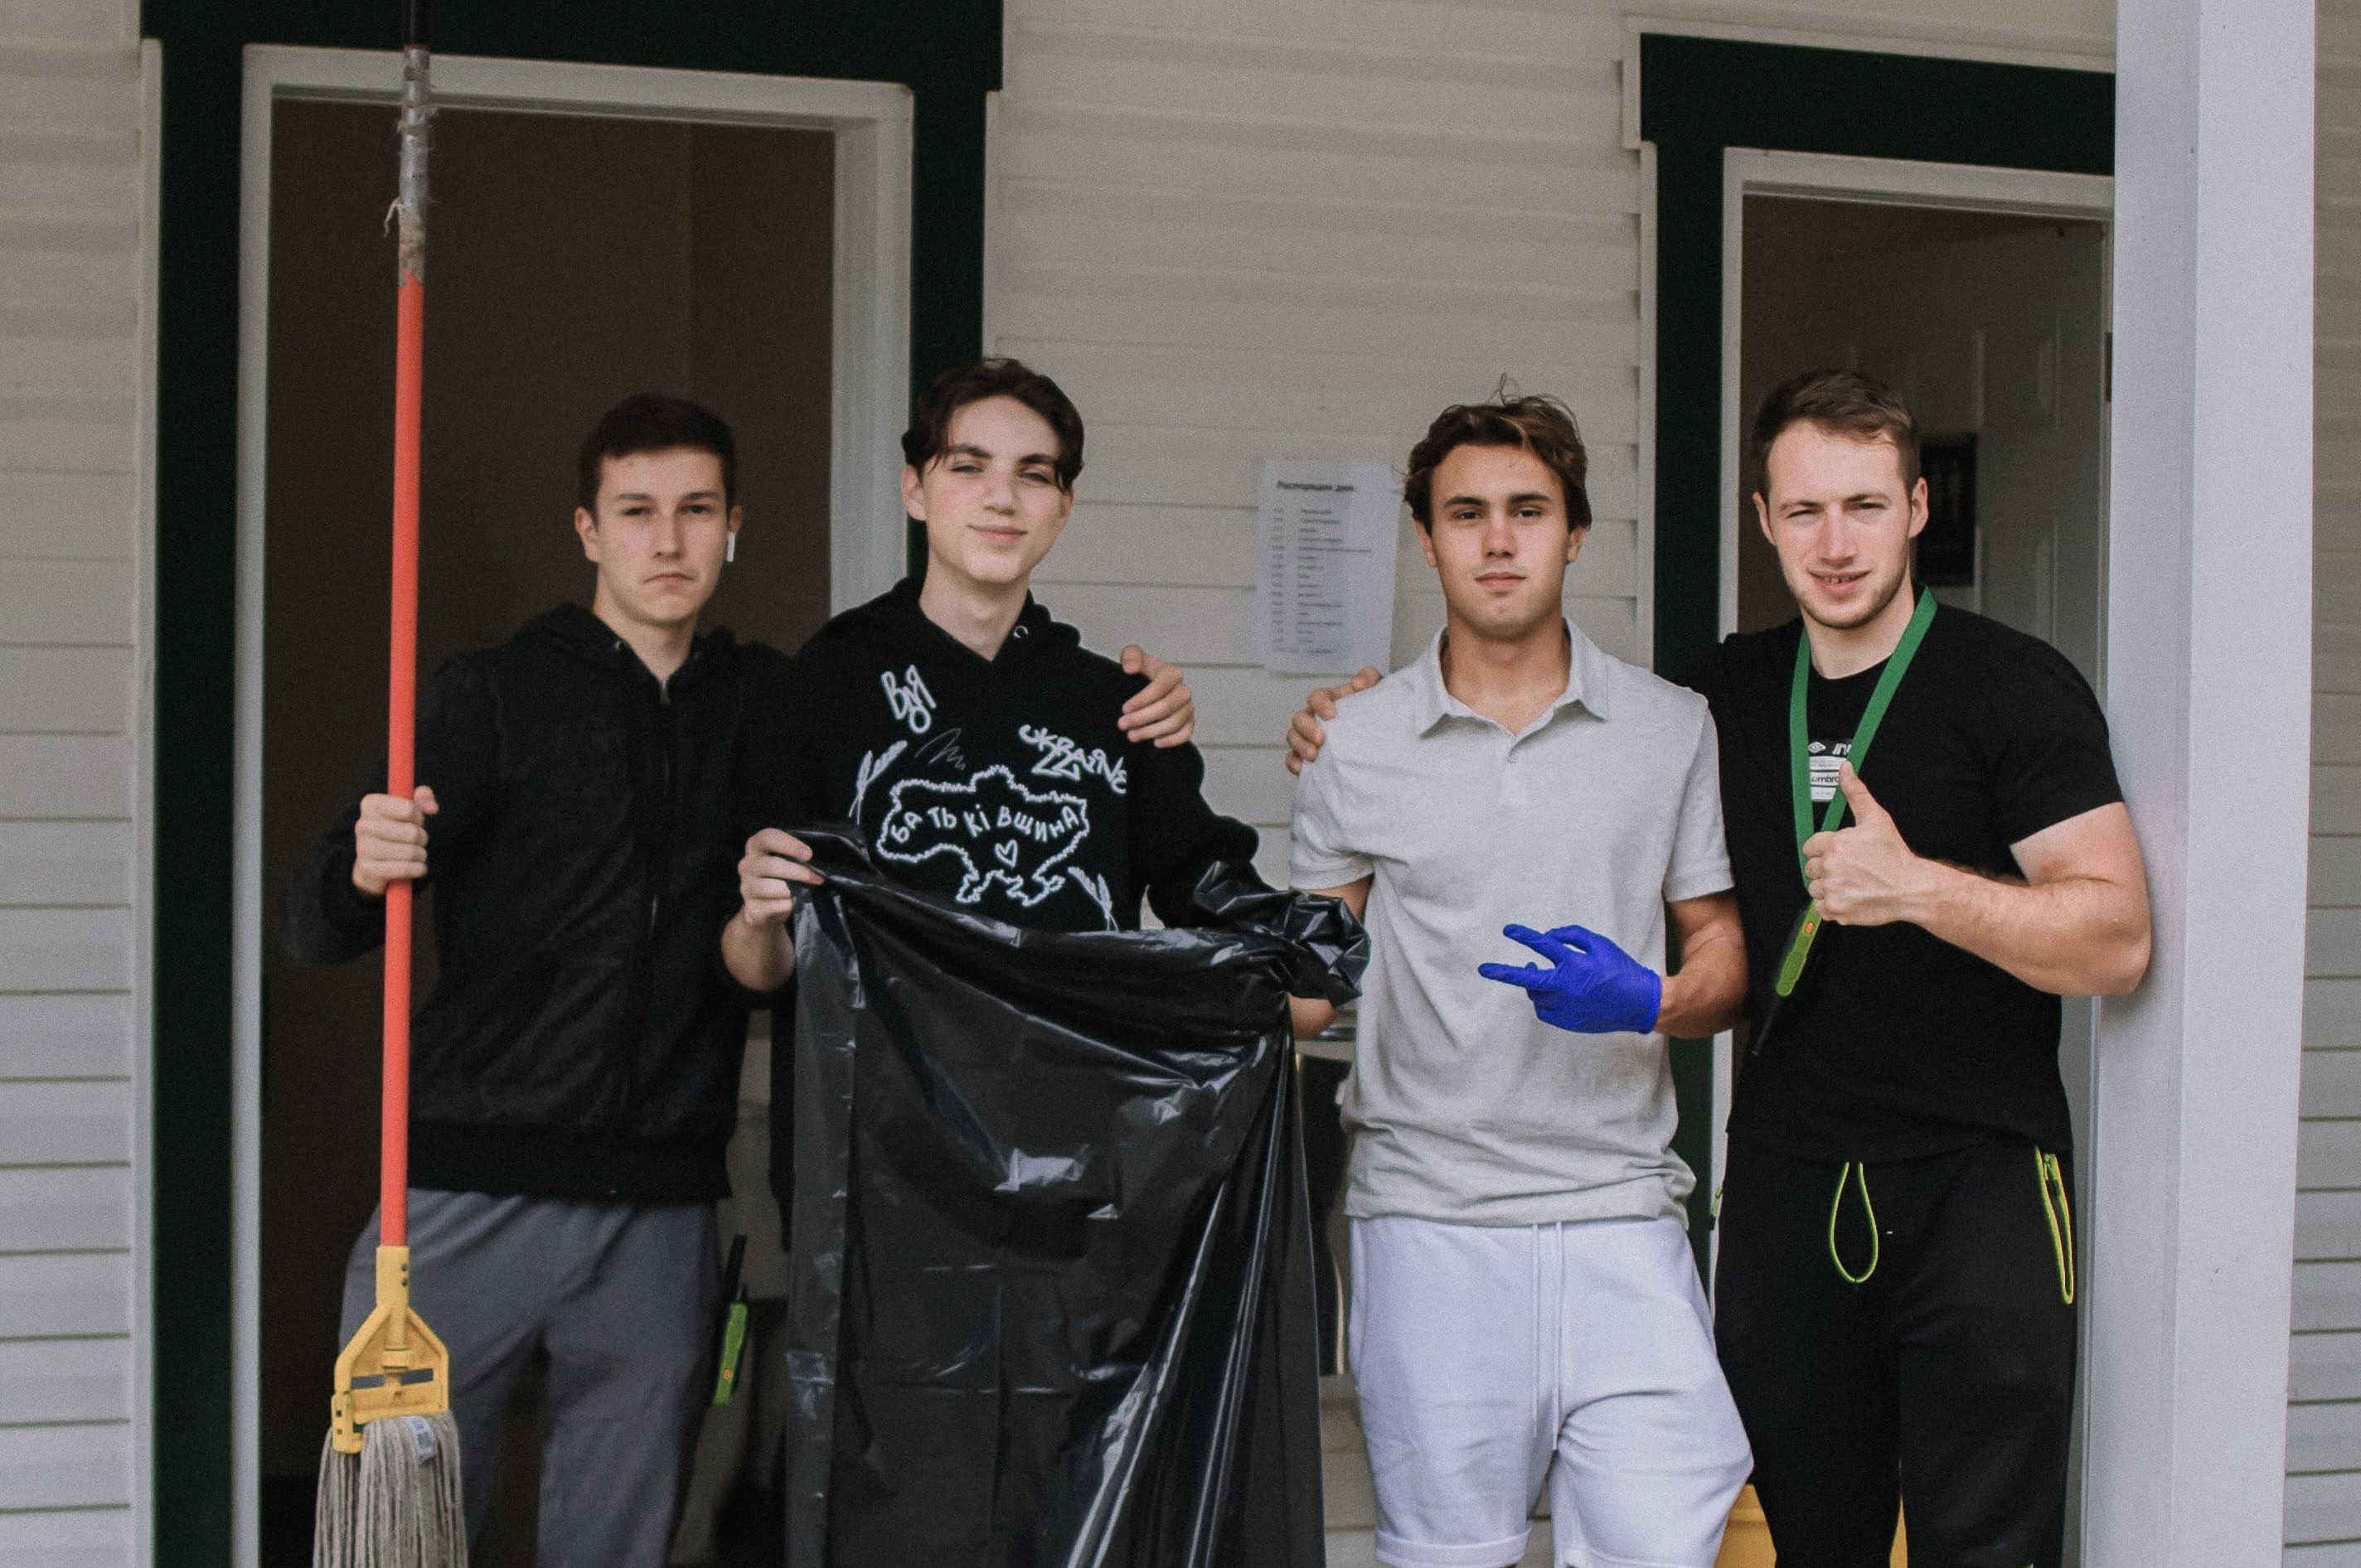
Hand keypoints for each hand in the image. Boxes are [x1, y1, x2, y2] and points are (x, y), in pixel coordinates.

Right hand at [351, 786, 437, 896]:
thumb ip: (423, 797)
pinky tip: (416, 867)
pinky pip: (404, 869)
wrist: (376, 861)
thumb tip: (432, 808)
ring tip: (415, 853)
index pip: (409, 809)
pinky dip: (417, 869)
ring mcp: (362, 847)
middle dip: (422, 838)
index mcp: (371, 804)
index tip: (414, 821)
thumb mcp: (410, 807)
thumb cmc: (397, 828)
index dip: (418, 817)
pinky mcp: (367, 869)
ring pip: (410, 852)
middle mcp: (362, 824)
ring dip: (420, 854)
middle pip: (412, 833)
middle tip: (418, 840)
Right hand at [736, 828, 825, 931]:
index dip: (789, 844)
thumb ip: (796, 855)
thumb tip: (818, 862)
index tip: (809, 855)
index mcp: (756, 845)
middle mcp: (747, 864)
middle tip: (818, 878)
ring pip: (770, 887)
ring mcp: (746, 886)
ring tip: (807, 891)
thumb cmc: (781, 876)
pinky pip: (772, 906)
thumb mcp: (786, 860)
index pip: (768, 837)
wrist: (766, 908)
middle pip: (772, 865)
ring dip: (794, 890)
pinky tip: (795, 903)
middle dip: (798, 872)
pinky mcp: (751, 906)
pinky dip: (788, 904)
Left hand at [1119, 647, 1194, 747]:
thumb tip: (1131, 668)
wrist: (1146, 689)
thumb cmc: (1140, 674)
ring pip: (1174, 723)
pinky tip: (1155, 743)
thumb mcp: (1132, 658)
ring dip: (1151, 732)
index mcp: (1172, 673)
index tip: (1124, 709)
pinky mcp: (1189, 723)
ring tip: (1131, 735)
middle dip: (1142, 718)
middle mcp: (1183, 690)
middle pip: (1166, 707)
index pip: (1160, 687)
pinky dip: (1171, 740)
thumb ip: (1131, 655)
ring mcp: (1188, 708)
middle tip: (1121, 725)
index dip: (1142, 699)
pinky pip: (1185, 734)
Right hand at [1284, 667, 1381, 775]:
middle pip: (1299, 719)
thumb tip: (1357, 683)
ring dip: (1300, 746)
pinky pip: (1292, 758)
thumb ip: (1369, 678)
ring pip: (1293, 737)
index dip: (1319, 704)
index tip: (1331, 715)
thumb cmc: (1373, 711)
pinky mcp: (1307, 756)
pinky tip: (1303, 768)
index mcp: (1328, 701)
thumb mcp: (1376, 690)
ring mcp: (1308, 737)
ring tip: (1314, 756)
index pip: (1316, 697)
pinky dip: (1293, 762)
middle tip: (1321, 739)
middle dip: (1306, 728)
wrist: (1381, 735)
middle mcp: (1314, 718)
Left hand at [1478, 923, 1661, 1034]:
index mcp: (1574, 964)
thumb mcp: (1600, 944)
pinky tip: (1552, 994)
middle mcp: (1566, 986)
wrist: (1639, 1003)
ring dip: (1533, 984)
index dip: (1523, 936)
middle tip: (1484, 970)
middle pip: (1526, 979)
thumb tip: (1548, 934)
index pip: (1542, 945)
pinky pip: (1544, 1010)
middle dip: (1502, 973)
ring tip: (1536, 973)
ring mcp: (1565, 1006)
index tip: (1508, 930)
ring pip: (1536, 995)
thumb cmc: (1619, 970)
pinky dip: (1544, 1001)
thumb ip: (1572, 936)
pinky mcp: (1567, 1022)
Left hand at [1802, 763, 1937, 926]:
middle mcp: (1829, 867)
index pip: (1810, 846)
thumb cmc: (1894, 855)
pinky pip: (1821, 908)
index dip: (1825, 849)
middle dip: (1826, 868)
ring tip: (1851, 882)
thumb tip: (1845, 768)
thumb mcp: (1876, 818)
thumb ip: (1855, 793)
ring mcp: (1832, 890)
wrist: (1911, 887)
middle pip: (1810, 868)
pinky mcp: (1836, 910)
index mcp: (1834, 844)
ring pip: (1815, 888)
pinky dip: (1832, 905)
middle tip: (1849, 869)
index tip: (1841, 854)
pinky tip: (1850, 896)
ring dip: (1828, 887)